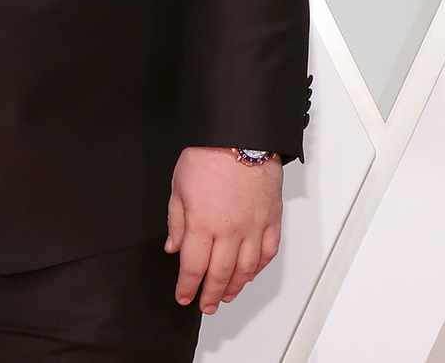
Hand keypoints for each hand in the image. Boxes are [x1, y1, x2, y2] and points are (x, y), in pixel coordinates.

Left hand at [166, 146, 281, 314]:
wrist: (241, 138)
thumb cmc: (207, 155)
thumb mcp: (178, 185)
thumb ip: (176, 220)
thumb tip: (173, 247)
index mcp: (202, 224)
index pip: (193, 266)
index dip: (187, 286)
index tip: (183, 297)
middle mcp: (229, 232)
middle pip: (220, 274)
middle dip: (210, 294)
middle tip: (205, 306)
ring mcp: (253, 229)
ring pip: (246, 269)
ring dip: (235, 286)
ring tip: (225, 295)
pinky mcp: (271, 221)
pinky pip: (268, 253)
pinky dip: (259, 269)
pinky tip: (250, 274)